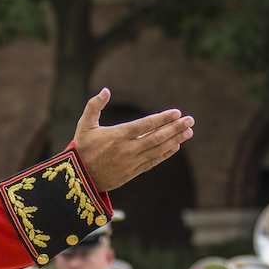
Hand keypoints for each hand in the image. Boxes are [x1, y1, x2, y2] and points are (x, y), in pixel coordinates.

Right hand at [72, 88, 194, 191]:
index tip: (177, 113)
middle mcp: (127, 149)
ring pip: (158, 150)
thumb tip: (106, 90)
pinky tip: (175, 146)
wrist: (78, 178)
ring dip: (175, 140)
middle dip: (175, 128)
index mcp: (117, 135)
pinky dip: (165, 154)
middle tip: (190, 120)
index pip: (145, 125)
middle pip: (156, 137)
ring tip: (188, 132)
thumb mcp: (83, 125)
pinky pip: (152, 162)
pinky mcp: (132, 173)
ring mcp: (131, 162)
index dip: (162, 119)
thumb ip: (94, 106)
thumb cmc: (81, 149)